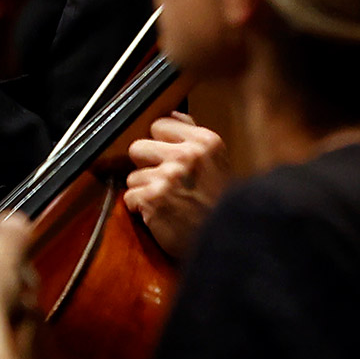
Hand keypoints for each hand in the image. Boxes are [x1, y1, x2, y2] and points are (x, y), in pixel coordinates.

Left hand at [123, 112, 229, 259]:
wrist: (230, 244)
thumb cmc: (219, 204)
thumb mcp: (217, 162)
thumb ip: (192, 137)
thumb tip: (171, 114)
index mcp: (205, 142)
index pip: (159, 124)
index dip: (160, 143)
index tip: (168, 157)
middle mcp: (187, 156)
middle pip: (138, 147)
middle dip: (145, 165)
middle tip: (164, 181)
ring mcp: (169, 177)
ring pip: (133, 176)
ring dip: (144, 190)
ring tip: (167, 202)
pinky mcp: (154, 199)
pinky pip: (130, 197)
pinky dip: (140, 209)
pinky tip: (159, 214)